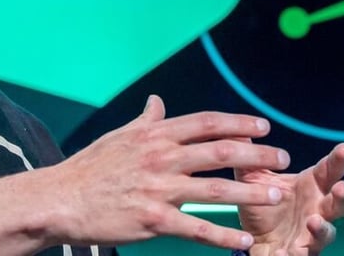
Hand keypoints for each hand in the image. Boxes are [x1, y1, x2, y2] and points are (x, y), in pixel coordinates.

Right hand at [44, 95, 290, 250]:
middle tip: (283, 157)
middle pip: (220, 151)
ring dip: (251, 192)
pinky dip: (223, 237)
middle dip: (257, 155)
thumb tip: (158, 102)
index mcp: (155, 135)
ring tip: (277, 195)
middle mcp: (161, 157)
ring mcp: (158, 189)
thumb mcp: (119, 137)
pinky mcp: (153, 220)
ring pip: (216, 189)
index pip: (206, 123)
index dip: (239, 123)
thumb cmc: (90, 168)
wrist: (61, 199)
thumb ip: (146, 121)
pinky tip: (244, 242)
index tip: (263, 126)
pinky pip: (196, 229)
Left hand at [235, 142, 343, 255]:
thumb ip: (250, 156)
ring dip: (322, 228)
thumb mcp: (253, 178)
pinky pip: (302, 255)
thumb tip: (237, 129)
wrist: (250, 239)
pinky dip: (295, 254)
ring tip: (313, 221)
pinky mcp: (299, 253)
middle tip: (341, 188)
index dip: (338, 160)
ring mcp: (311, 233)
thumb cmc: (263, 203)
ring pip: (326, 233)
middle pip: (340, 203)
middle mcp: (317, 209)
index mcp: (311, 186)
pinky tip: (284, 253)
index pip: (329, 170)